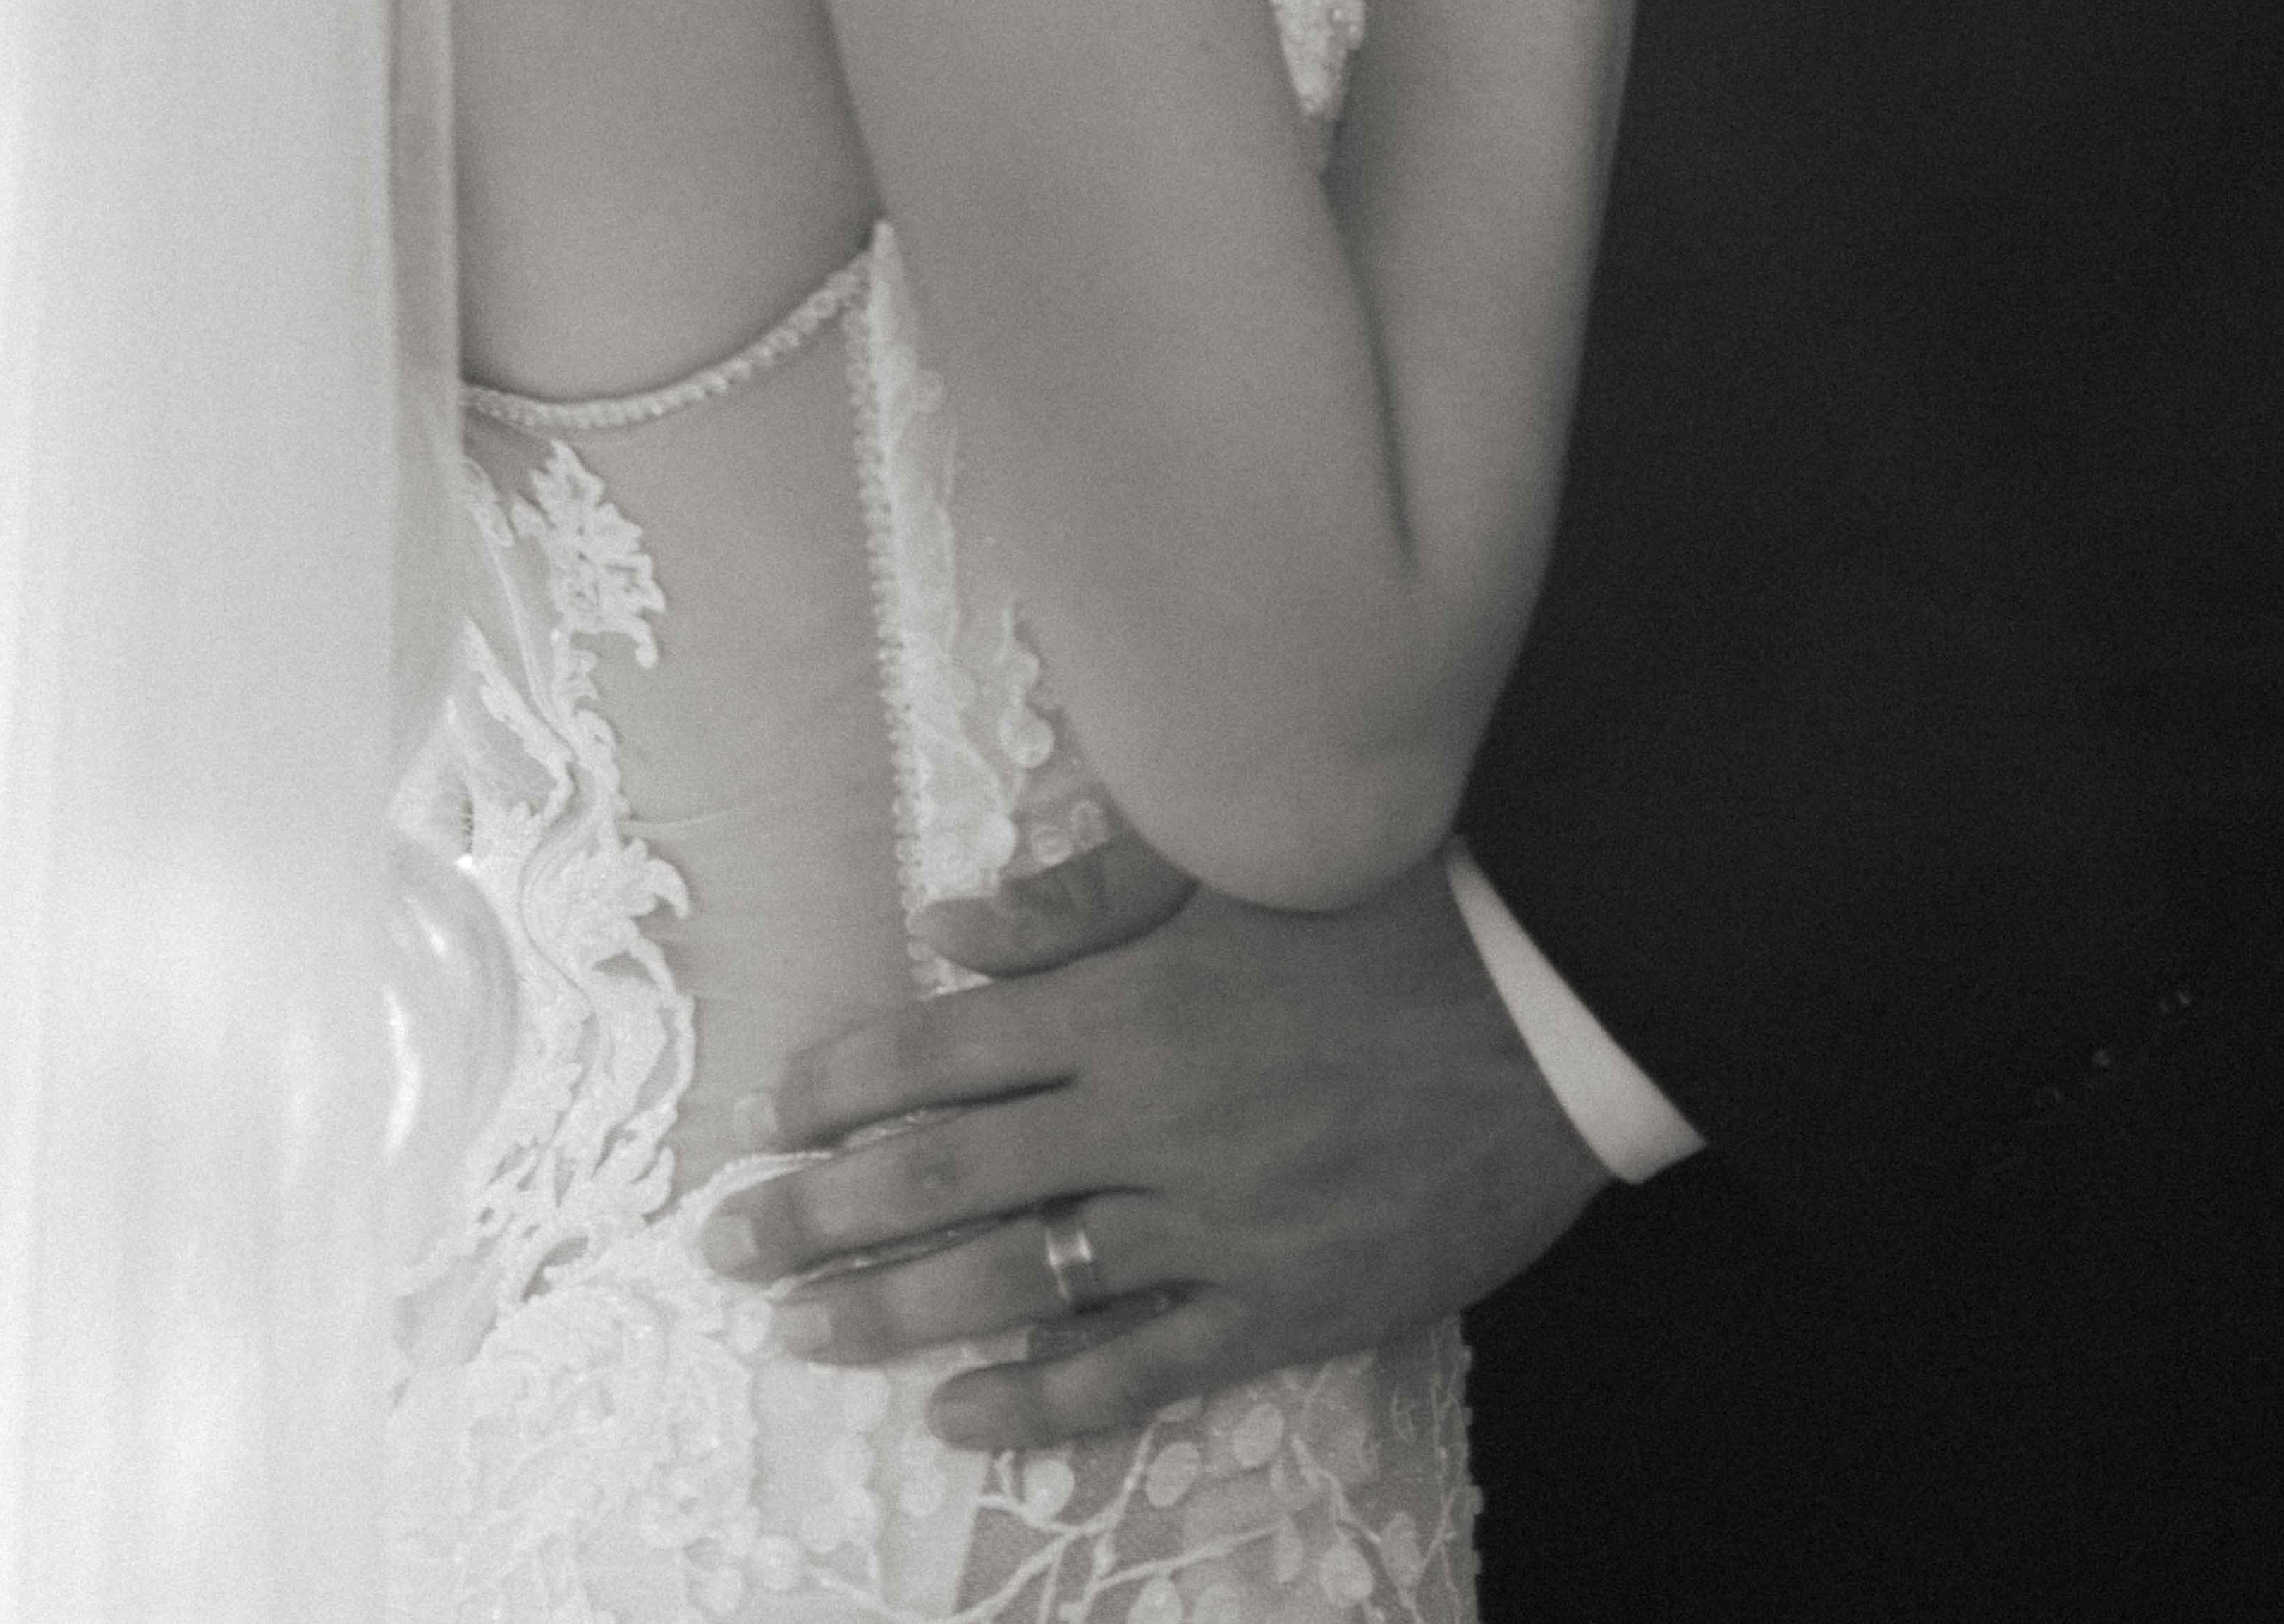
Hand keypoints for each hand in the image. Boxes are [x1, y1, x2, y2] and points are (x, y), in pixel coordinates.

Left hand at [701, 835, 1610, 1448]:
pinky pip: (1136, 1365)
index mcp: (1132, 1001)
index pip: (947, 1052)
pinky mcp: (1279, 1303)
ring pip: (1018, 1280)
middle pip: (950, 1176)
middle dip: (826, 1213)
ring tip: (803, 1333)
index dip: (846, 1089)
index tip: (768, 1121)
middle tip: (730, 1247)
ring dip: (895, 1311)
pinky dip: (1042, 1396)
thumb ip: (1084, 899)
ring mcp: (1211, 1220)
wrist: (1554, 1008)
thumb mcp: (1234, 869)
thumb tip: (949, 930)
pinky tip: (961, 1413)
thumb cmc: (1397, 912)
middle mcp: (1149, 1115)